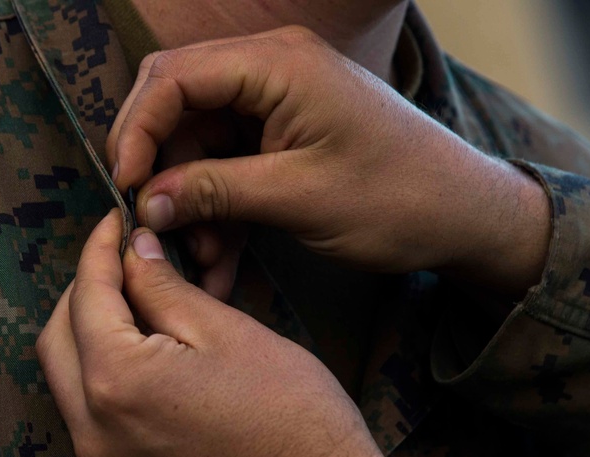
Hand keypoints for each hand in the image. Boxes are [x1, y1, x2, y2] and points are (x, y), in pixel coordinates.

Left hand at [37, 211, 406, 456]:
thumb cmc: (294, 420)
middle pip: (57, 341)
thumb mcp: (230, 333)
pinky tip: (146, 365)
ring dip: (89, 339)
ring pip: (69, 385)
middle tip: (123, 264)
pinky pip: (92, 424)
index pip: (84, 297)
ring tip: (137, 309)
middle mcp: (92, 434)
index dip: (98, 250)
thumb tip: (133, 252)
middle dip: (82, 293)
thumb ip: (164, 288)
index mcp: (114, 385)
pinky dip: (105, 384)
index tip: (116, 222)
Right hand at [107, 27, 550, 296]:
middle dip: (160, 167)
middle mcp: (271, 69)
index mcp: (277, 64)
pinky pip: (228, 165)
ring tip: (200, 259)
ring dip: (191, 200)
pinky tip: (219, 259)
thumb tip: (146, 202)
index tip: (125, 189)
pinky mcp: (283, 136)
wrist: (463, 216)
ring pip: (199, 143)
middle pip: (178, 104)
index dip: (137, 131)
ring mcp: (276, 102)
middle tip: (150, 222)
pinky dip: (219, 208)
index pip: (173, 78)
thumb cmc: (397, 198)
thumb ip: (215, 192)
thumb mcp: (298, 197)